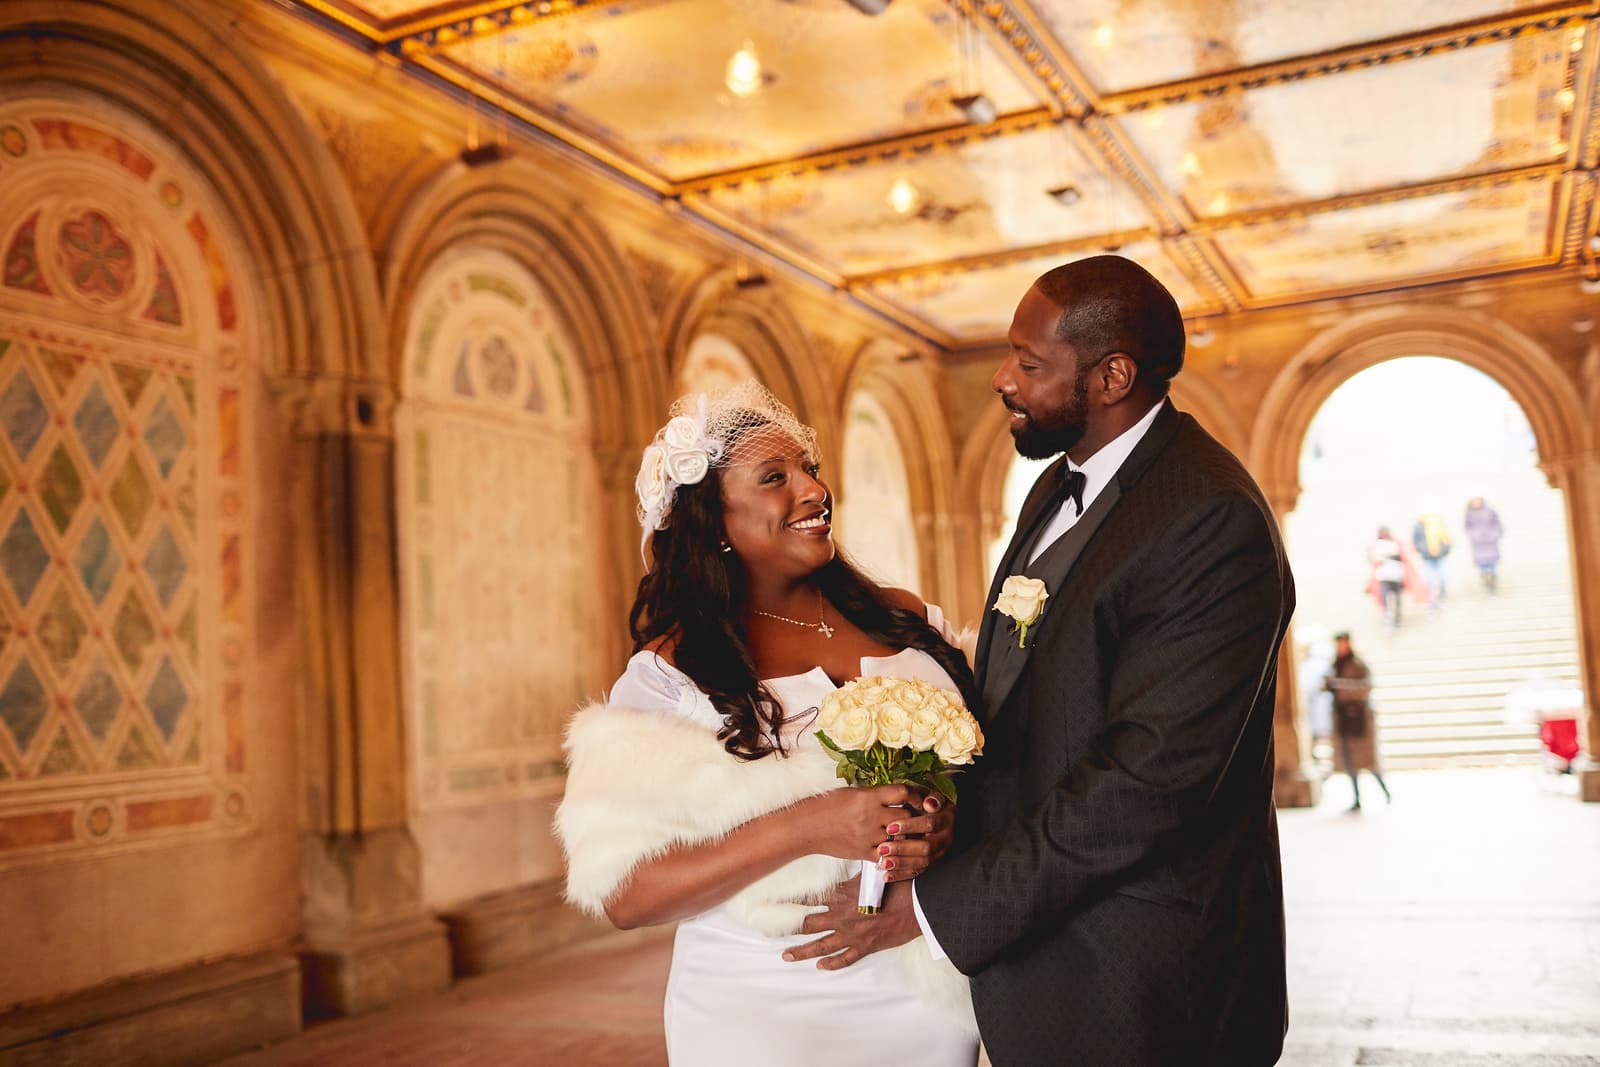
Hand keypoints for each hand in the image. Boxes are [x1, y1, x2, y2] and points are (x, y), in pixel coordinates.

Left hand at [781, 877, 918, 969]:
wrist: (919, 905)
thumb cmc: (899, 884)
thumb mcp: (873, 872)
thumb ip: (855, 873)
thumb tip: (845, 863)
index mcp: (843, 895)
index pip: (811, 898)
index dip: (792, 901)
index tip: (775, 903)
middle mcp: (843, 916)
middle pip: (810, 924)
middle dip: (790, 928)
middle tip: (773, 933)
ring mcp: (853, 934)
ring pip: (822, 945)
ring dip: (802, 951)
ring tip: (786, 956)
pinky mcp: (866, 946)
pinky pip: (846, 958)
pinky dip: (833, 963)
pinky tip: (821, 965)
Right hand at [800, 784, 922, 861]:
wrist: (807, 827)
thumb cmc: (827, 805)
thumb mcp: (852, 793)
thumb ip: (876, 795)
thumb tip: (899, 796)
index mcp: (868, 797)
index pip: (903, 793)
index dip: (916, 795)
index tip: (920, 799)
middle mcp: (871, 816)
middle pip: (906, 817)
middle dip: (912, 817)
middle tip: (916, 817)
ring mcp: (868, 837)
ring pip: (900, 838)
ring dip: (904, 836)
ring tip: (906, 833)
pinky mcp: (864, 853)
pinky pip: (888, 855)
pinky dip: (893, 852)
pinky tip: (893, 848)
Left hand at [876, 792, 953, 881]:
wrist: (936, 815)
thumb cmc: (929, 804)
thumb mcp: (931, 796)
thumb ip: (931, 798)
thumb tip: (930, 804)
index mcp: (945, 820)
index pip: (930, 824)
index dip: (910, 826)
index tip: (890, 827)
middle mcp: (944, 839)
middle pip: (926, 847)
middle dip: (903, 848)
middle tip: (883, 848)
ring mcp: (939, 853)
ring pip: (923, 862)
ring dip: (901, 863)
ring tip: (883, 862)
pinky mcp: (931, 864)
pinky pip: (917, 872)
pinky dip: (901, 875)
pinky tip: (887, 875)